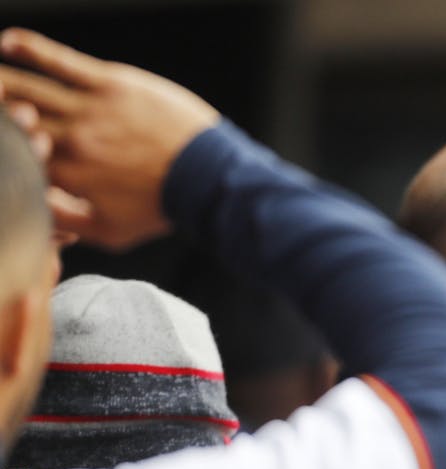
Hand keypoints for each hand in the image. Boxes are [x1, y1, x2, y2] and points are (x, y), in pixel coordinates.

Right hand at [0, 28, 219, 248]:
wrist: (209, 179)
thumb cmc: (163, 206)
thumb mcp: (111, 232)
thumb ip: (66, 222)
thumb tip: (34, 209)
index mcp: (67, 177)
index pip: (17, 159)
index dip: (7, 154)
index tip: (7, 149)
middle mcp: (71, 142)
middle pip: (14, 122)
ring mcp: (89, 110)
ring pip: (27, 89)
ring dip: (1, 82)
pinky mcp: (111, 84)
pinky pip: (60, 60)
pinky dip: (30, 48)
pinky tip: (8, 43)